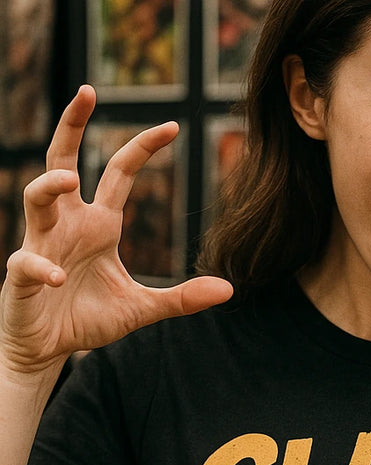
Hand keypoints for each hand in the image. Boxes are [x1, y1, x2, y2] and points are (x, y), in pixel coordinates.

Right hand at [0, 85, 232, 375]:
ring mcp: (41, 245)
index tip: (172, 125)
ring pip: (35, 199)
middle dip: (72, 124)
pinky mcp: (21, 275)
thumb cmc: (89, 320)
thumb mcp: (143, 308)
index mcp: (98, 225)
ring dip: (47, 185)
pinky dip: (42, 267)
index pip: (118, 174)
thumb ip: (183, 298)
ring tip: (65, 179)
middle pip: (63, 160)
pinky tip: (60, 278)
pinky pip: (27, 262)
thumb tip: (229, 289)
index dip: (143, 149)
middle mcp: (67, 225)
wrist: (48, 349)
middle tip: (87, 90)